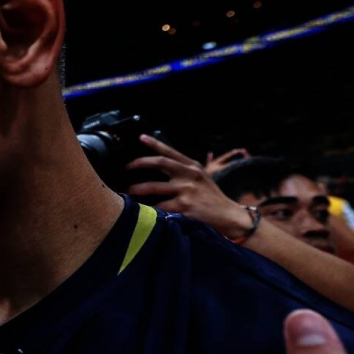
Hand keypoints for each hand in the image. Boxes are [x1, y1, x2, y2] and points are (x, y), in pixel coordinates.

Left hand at [126, 135, 253, 239]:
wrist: (228, 215)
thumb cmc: (211, 197)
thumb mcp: (201, 177)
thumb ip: (185, 171)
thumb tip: (161, 166)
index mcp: (192, 166)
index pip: (170, 152)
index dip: (154, 143)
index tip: (140, 137)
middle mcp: (189, 175)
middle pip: (159, 163)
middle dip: (139, 163)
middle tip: (125, 167)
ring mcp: (186, 191)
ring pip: (153, 187)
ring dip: (136, 189)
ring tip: (126, 192)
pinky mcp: (184, 207)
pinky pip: (159, 207)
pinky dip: (148, 209)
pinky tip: (140, 210)